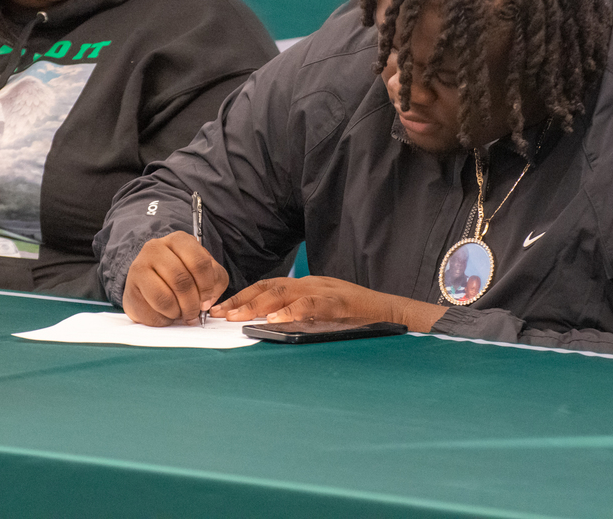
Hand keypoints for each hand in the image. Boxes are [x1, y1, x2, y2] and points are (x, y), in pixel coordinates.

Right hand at [122, 231, 228, 326]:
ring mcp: (139, 266)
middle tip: (194, 313)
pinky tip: (165, 314)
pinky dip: (163, 319)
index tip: (207, 300)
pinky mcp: (129, 289)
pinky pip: (151, 311)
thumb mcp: (206, 273)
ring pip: (164, 298)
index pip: (199, 262)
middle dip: (192, 303)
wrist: (151, 284)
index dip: (207, 287)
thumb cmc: (183, 276)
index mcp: (179, 240)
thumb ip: (215, 281)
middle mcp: (155, 248)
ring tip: (180, 313)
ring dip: (177, 312)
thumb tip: (207, 300)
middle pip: (181, 280)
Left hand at [210, 275, 447, 332]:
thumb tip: (267, 328)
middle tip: (219, 314)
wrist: (393, 314)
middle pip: (269, 287)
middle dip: (242, 300)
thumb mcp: (322, 313)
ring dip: (258, 305)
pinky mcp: (339, 304)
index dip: (241, 296)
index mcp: (306, 286)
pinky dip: (292, 312)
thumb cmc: (358, 317)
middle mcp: (311, 284)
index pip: (267, 287)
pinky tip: (276, 321)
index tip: (219, 308)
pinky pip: (311, 306)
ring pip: (285, 293)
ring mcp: (325, 292)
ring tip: (239, 317)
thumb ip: (298, 316)